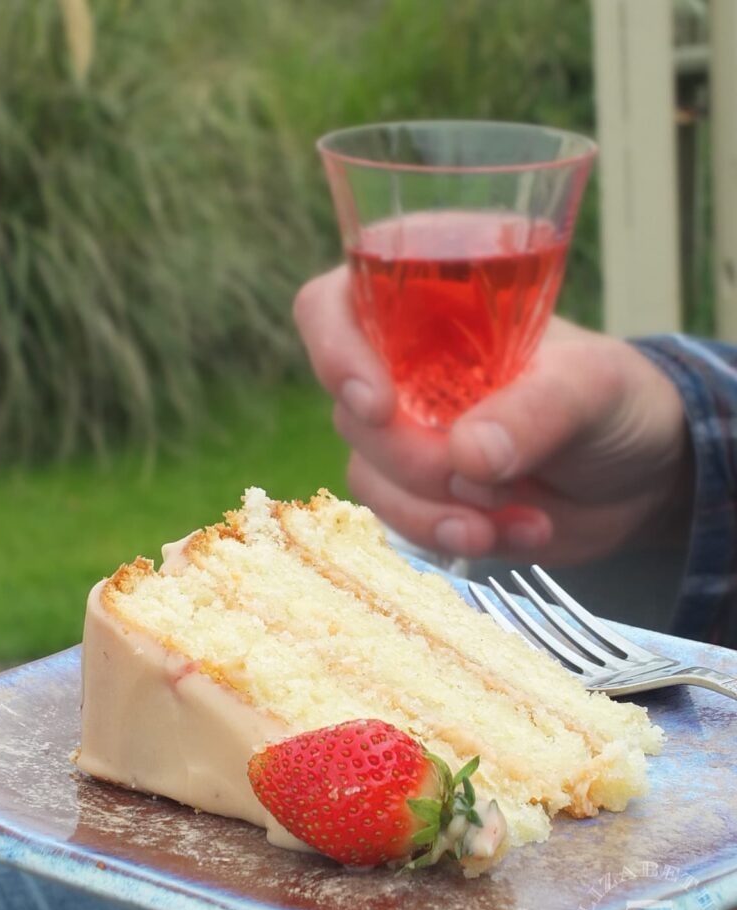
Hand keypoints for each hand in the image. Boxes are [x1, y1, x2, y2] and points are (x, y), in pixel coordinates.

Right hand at [294, 266, 692, 563]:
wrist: (641, 477)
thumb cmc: (617, 401)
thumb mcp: (594, 387)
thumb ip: (536, 410)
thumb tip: (467, 456)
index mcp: (431, 306)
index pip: (334, 306)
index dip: (335, 350)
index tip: (378, 405)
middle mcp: (403, 369)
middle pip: (350, 411)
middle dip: (415, 460)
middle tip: (488, 477)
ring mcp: (408, 436)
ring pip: (369, 476)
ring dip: (435, 511)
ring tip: (512, 518)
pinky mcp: (422, 495)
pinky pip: (401, 521)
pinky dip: (455, 537)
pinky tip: (521, 531)